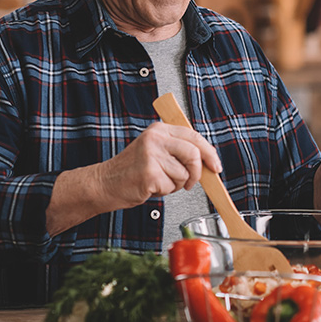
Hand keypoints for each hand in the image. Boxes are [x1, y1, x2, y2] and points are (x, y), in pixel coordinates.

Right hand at [93, 122, 221, 209]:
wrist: (104, 184)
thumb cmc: (132, 171)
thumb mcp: (156, 151)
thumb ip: (179, 151)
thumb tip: (208, 162)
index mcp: (159, 130)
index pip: (194, 136)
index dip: (209, 153)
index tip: (216, 166)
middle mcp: (155, 138)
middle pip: (194, 154)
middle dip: (197, 173)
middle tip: (189, 183)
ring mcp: (151, 155)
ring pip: (184, 174)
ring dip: (176, 184)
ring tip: (159, 181)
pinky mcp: (149, 173)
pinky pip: (172, 186)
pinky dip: (165, 192)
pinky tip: (151, 186)